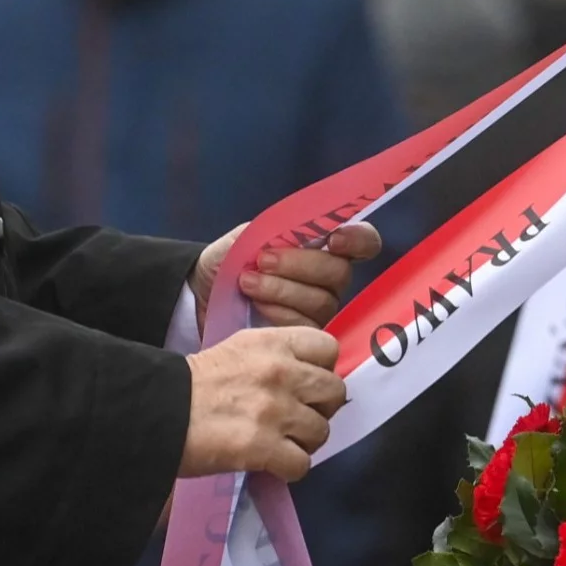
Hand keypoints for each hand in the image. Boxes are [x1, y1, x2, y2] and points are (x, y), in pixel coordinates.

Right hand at [178, 327, 347, 481]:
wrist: (157, 410)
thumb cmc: (191, 383)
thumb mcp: (238, 349)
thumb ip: (275, 357)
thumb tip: (306, 381)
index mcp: (273, 343)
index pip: (328, 348)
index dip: (322, 369)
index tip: (306, 384)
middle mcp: (281, 372)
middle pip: (334, 391)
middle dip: (321, 408)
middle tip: (298, 418)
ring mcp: (276, 411)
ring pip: (322, 431)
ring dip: (305, 442)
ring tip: (282, 444)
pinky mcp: (265, 447)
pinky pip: (302, 464)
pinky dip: (289, 469)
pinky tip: (271, 465)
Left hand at [190, 220, 381, 330]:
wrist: (201, 292)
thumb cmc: (228, 260)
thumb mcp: (245, 236)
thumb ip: (274, 229)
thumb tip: (300, 228)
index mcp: (322, 247)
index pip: (363, 241)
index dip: (358, 240)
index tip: (334, 240)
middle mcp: (328, 279)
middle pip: (339, 273)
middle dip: (300, 265)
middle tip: (263, 261)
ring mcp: (319, 309)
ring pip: (322, 301)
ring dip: (282, 289)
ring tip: (247, 282)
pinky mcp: (305, 336)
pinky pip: (305, 326)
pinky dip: (278, 312)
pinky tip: (255, 304)